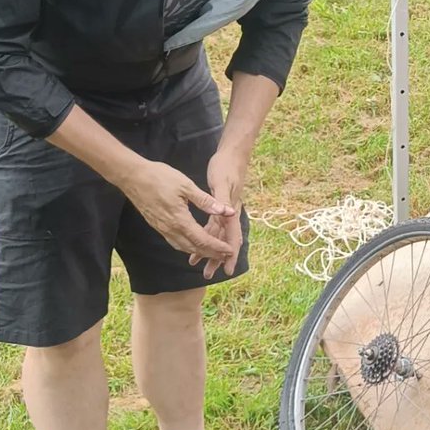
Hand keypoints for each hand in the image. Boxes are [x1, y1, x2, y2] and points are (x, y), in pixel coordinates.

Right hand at [122, 160, 234, 260]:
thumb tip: (226, 211)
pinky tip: (193, 244)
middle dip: (211, 253)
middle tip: (226, 256)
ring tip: (213, 252)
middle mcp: (170, 228)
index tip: (230, 251)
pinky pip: (174, 242)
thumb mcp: (186, 186)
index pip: (202, 240)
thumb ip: (206, 201)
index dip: (217, 247)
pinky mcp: (157, 225)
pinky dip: (187, 246)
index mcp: (180, 220)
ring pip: (183, 247)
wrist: (132, 177)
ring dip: (199, 252)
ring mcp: (162, 228)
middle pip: (194, 248)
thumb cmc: (159, 177)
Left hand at [190, 149, 247, 278]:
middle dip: (218, 258)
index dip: (230, 254)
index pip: (232, 237)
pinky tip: (197, 243)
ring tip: (199, 264)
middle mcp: (230, 213)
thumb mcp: (222, 182)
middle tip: (210, 274)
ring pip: (217, 235)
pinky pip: (212, 227)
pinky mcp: (219, 207)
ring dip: (209, 250)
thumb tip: (226, 215)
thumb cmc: (227, 167)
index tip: (228, 269)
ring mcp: (225, 211)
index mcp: (231, 210)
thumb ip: (221, 200)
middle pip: (226, 241)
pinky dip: (205, 236)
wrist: (232, 155)